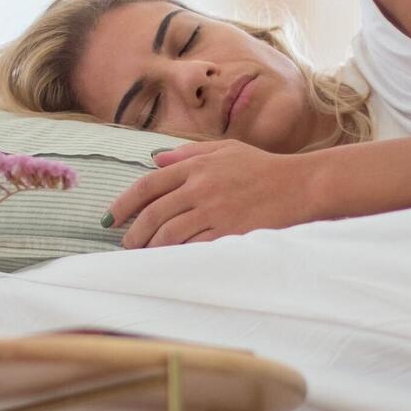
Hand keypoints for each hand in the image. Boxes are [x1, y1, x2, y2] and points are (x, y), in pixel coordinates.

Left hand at [107, 139, 317, 247]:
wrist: (299, 186)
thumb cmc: (262, 167)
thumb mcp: (225, 149)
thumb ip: (187, 153)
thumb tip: (155, 160)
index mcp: (196, 166)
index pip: (148, 185)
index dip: (124, 203)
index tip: (111, 218)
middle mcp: (200, 188)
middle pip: (153, 214)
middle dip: (134, 233)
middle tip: (127, 244)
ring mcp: (213, 212)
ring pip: (168, 235)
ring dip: (150, 248)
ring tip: (145, 256)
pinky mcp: (228, 233)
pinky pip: (193, 248)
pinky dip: (177, 256)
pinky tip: (169, 261)